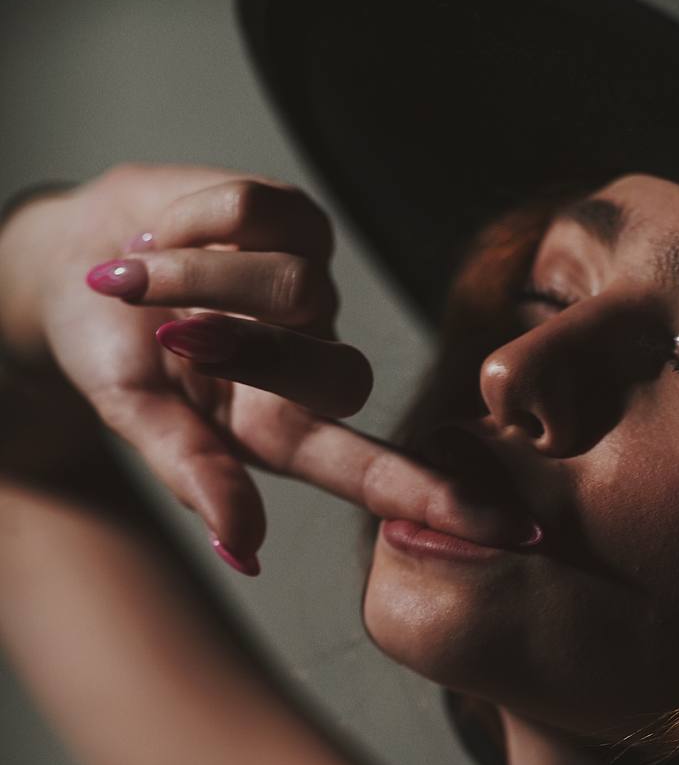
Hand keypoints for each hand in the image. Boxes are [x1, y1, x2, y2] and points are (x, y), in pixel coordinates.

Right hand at [2, 165, 538, 567]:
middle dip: (242, 350)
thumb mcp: (137, 417)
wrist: (75, 264)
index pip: (373, 474)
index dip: (441, 501)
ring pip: (294, 288)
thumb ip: (193, 475)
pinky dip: (191, 224)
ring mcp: (316, 294)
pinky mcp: (301, 223)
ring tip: (141, 278)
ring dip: (196, 278)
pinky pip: (257, 213)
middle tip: (167, 334)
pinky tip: (164, 236)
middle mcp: (313, 369)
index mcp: (279, 433)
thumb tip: (244, 551)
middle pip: (337, 373)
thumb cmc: (110, 355)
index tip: (517, 530)